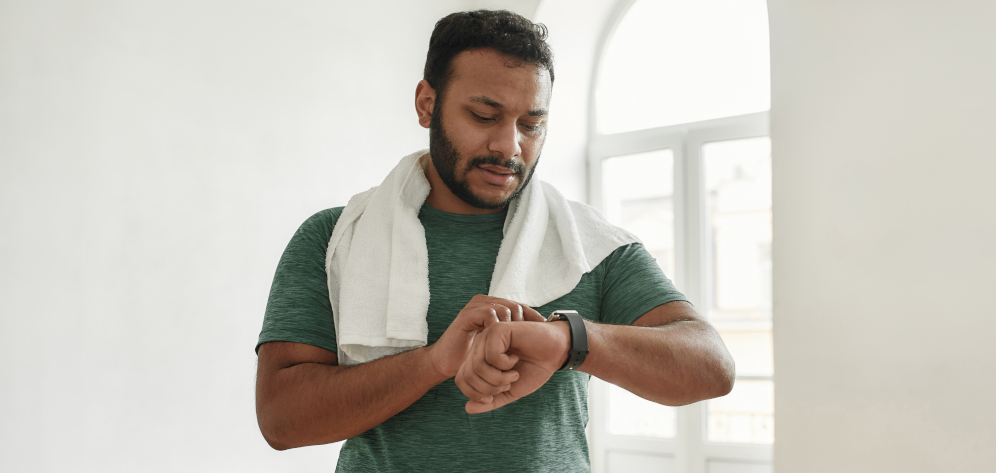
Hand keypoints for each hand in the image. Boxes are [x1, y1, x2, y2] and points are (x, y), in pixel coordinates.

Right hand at [427, 295, 545, 378]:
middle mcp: (485, 303)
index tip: (546, 329)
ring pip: (505, 308)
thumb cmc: (472, 356)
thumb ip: (512, 337)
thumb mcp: (497, 346)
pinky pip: (489, 314)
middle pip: (515, 306)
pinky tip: (502, 342)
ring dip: (513, 325)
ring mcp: (475, 307)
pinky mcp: (467, 314)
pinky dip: (498, 326)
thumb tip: (539, 333)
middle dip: (525, 321)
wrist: (447, 363)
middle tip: (532, 336)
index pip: (520, 307)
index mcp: (494, 308)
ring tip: (517, 339)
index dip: (533, 317)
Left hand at [454, 319, 571, 413]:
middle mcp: (479, 345)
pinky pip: (492, 356)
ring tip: (513, 374)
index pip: (461, 379)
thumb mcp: (510, 391)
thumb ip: (491, 400)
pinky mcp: (498, 330)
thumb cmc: (534, 368)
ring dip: (498, 378)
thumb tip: (467, 408)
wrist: (556, 351)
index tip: (493, 396)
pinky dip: (505, 365)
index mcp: (479, 357)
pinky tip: (516, 359)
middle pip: (467, 374)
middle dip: (489, 388)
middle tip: (507, 385)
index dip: (475, 394)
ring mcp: (487, 335)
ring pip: (478, 366)